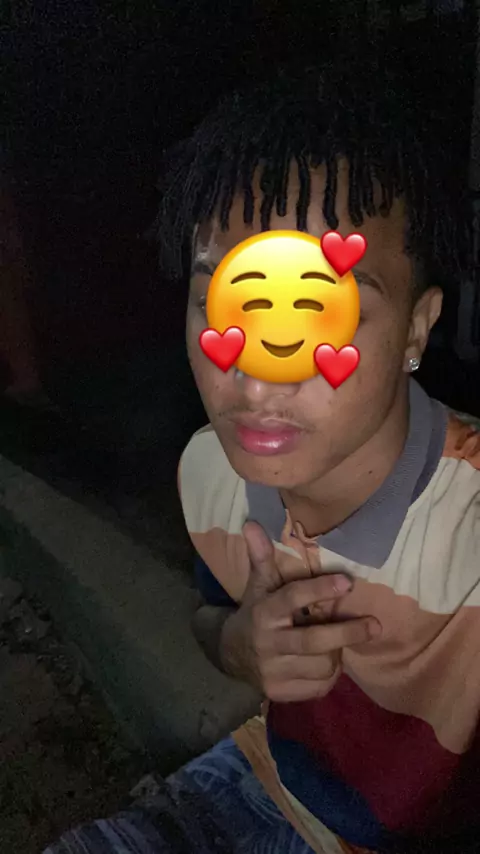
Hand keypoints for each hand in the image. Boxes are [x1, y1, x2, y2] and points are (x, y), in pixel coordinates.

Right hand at [219, 521, 380, 701]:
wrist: (230, 656)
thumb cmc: (256, 613)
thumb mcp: (258, 586)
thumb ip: (261, 556)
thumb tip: (252, 522)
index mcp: (264, 612)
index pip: (293, 598)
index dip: (321, 588)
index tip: (348, 580)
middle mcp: (267, 643)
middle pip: (314, 641)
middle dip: (347, 633)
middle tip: (375, 625)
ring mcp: (273, 671)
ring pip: (322, 665)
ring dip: (337, 653)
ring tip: (336, 643)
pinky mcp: (280, 693)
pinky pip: (319, 686)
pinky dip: (329, 674)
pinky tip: (325, 663)